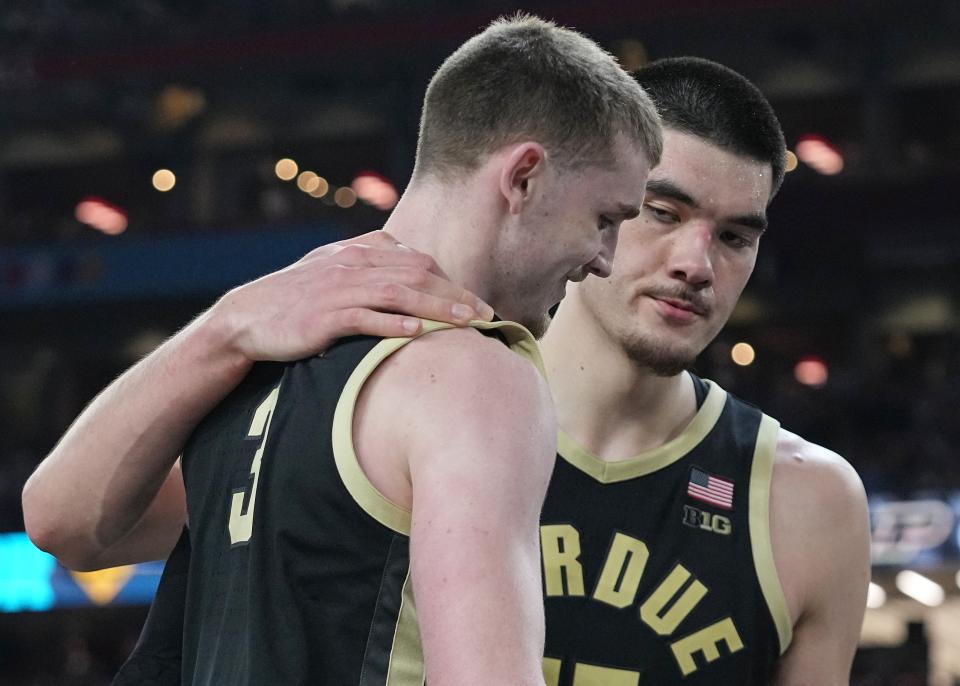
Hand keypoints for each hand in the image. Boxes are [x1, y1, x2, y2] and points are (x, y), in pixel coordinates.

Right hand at [212, 229, 493, 361]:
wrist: (247, 318)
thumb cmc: (296, 299)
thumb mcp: (333, 270)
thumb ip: (371, 262)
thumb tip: (411, 264)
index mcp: (359, 253)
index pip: (417, 261)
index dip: (450, 281)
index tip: (476, 302)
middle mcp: (353, 266)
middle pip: (416, 275)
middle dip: (454, 294)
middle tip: (485, 314)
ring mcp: (338, 290)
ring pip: (397, 294)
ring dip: (435, 308)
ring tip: (465, 322)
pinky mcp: (323, 317)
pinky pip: (364, 319)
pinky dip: (392, 325)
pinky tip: (417, 334)